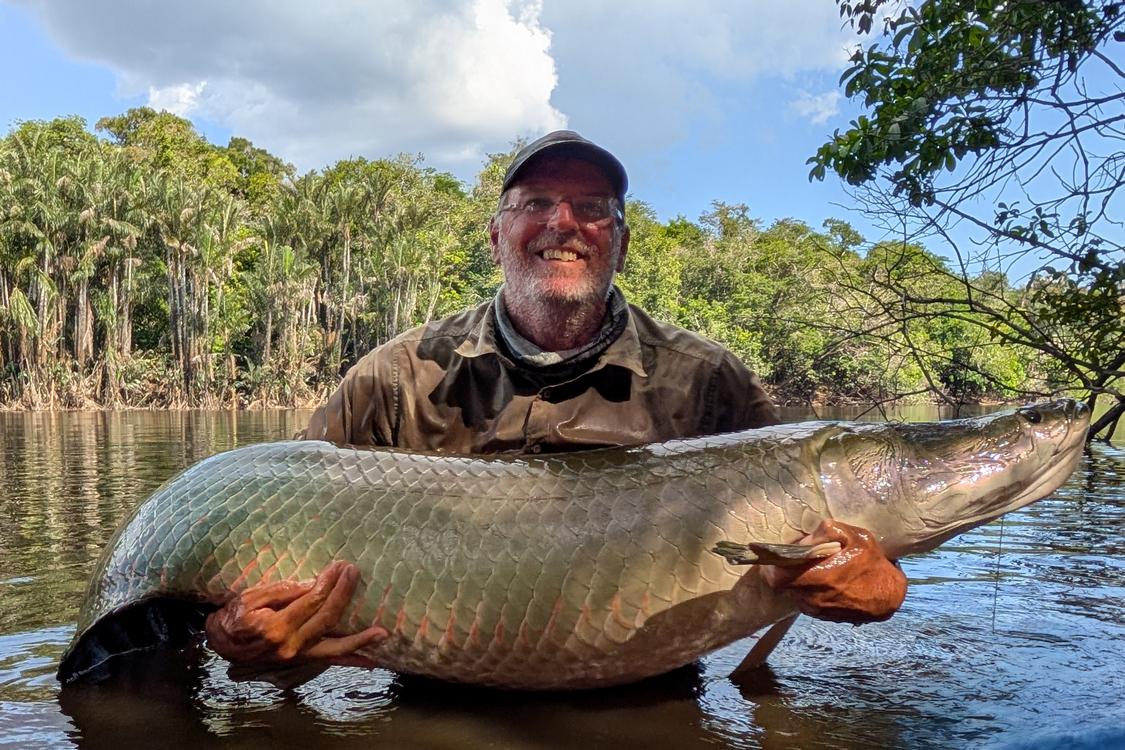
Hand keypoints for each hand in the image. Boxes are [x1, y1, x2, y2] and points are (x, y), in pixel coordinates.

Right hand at [205, 560, 387, 666]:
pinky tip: (371, 660)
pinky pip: (329, 660)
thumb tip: (314, 584)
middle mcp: (289, 646)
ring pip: (334, 648)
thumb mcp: (251, 597)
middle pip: (326, 619)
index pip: (311, 601)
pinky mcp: (300, 661)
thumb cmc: (233, 616)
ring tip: (382, 632)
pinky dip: (350, 659)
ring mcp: (296, 658)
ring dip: (359, 640)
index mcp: (275, 628)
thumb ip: (284, 591)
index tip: (338, 566)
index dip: (328, 583)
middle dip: (343, 593)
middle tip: (353, 571)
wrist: (220, 643)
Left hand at [761, 520, 906, 623]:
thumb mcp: (854, 536)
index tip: (774, 554)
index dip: (771, 564)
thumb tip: (805, 540)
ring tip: (815, 569)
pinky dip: (809, 590)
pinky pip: (806, 600)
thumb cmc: (872, 563)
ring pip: (794, 592)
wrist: (890, 596)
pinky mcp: (823, 617)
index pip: (775, 576)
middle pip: (782, 583)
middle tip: (798, 558)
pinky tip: (825, 581)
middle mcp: (812, 597)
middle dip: (786, 569)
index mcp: (816, 577)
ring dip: (799, 580)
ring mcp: (817, 610)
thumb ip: (826, 531)